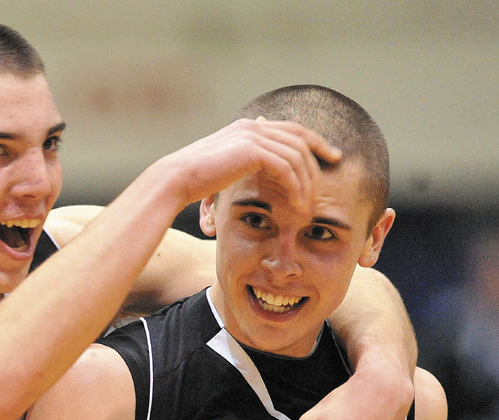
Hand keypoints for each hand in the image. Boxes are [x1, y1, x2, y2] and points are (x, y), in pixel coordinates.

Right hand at [161, 117, 341, 213]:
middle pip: (300, 139)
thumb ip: (243, 162)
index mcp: (247, 127)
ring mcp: (253, 136)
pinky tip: (298, 205)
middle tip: (327, 184)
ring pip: (296, 156)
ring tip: (308, 205)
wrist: (176, 179)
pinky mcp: (252, 151)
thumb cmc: (193, 180)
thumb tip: (255, 169)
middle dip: (319, 160)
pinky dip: (296, 188)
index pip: (291, 129)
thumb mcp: (223, 167)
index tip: (331, 157)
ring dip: (307, 182)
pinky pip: (286, 169)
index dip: (315, 142)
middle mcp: (252, 126)